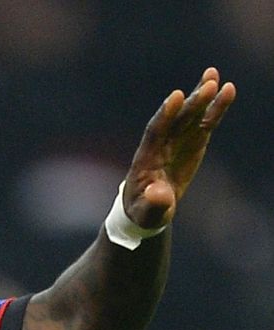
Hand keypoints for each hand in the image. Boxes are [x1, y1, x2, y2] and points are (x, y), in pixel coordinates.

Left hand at [121, 67, 235, 229]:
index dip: (165, 115)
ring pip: (190, 115)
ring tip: (214, 75)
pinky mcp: (192, 142)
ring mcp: (177, 141)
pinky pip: (205, 122)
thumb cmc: (144, 212)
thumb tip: (158, 194)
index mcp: (146, 159)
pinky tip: (227, 90)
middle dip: (192, 103)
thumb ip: (153, 203)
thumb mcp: (146, 213)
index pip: (155, 132)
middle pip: (176, 119)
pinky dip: (215, 108)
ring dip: (202, 96)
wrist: (148, 207)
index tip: (176, 96)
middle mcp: (161, 144)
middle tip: (208, 85)